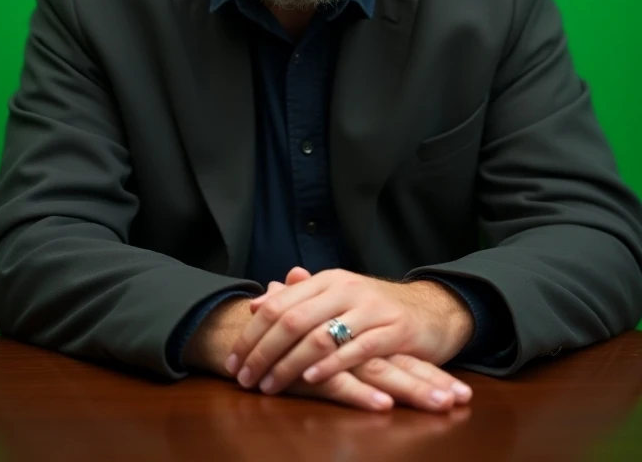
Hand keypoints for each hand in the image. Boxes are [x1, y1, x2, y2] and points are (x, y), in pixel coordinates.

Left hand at [227, 266, 474, 398]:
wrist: (431, 309)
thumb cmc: (376, 308)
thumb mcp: (337, 297)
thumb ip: (300, 298)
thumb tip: (259, 301)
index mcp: (328, 280)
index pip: (279, 304)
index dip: (252, 333)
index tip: (233, 359)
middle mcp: (346, 288)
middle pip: (293, 320)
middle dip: (263, 352)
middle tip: (244, 378)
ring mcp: (370, 308)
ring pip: (320, 335)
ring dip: (289, 364)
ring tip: (270, 385)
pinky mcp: (393, 330)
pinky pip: (357, 348)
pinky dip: (331, 364)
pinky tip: (312, 379)